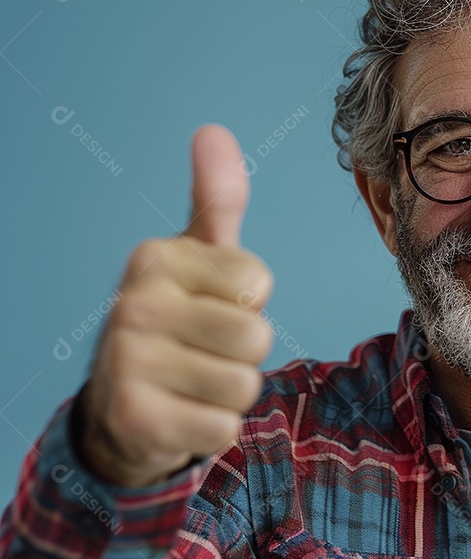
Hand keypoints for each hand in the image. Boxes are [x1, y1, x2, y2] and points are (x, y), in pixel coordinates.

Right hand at [79, 125, 273, 486]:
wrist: (123, 404)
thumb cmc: (179, 318)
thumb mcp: (198, 255)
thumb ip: (216, 198)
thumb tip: (212, 130)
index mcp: (156, 258)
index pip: (258, 281)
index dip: (249, 301)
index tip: (213, 303)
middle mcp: (134, 304)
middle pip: (256, 336)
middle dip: (244, 352)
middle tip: (204, 349)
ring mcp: (128, 363)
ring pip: (244, 384)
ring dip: (229, 391)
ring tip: (193, 381)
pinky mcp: (136, 419)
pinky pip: (224, 426)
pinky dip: (213, 428)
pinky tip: (181, 415)